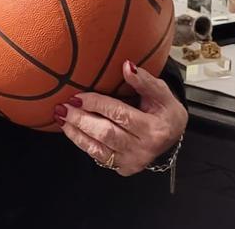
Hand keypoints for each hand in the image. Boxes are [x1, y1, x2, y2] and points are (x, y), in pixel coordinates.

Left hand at [55, 60, 186, 175]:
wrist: (173, 137)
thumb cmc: (165, 111)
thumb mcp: (162, 93)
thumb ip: (144, 81)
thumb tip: (126, 66)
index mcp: (155, 129)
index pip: (120, 115)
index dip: (97, 104)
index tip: (77, 96)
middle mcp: (143, 149)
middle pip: (106, 134)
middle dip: (81, 120)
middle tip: (63, 108)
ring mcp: (133, 162)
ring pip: (98, 149)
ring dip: (77, 134)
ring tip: (62, 119)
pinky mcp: (124, 169)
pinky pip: (99, 157)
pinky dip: (83, 143)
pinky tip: (71, 131)